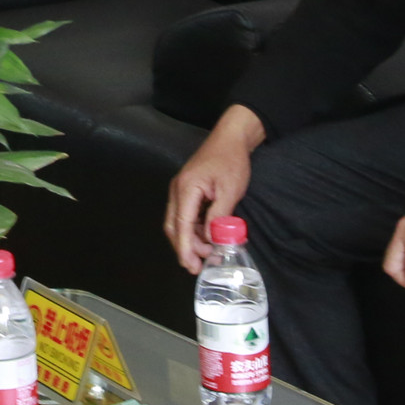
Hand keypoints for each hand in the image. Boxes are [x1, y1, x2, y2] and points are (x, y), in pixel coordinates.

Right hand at [166, 106, 264, 271]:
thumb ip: (218, 216)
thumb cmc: (231, 161)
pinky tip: (208, 237)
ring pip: (178, 222)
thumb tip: (211, 240)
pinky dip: (194, 230)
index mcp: (186, 189)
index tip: (191, 266)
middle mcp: (178, 191)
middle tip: (199, 266)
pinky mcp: (188, 191)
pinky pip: (186, 215)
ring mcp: (181, 190)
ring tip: (210, 252)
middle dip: (184, 248)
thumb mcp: (230, 190)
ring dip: (191, 240)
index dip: (185, 248)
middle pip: (174, 226)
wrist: (231, 138)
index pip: (181, 225)